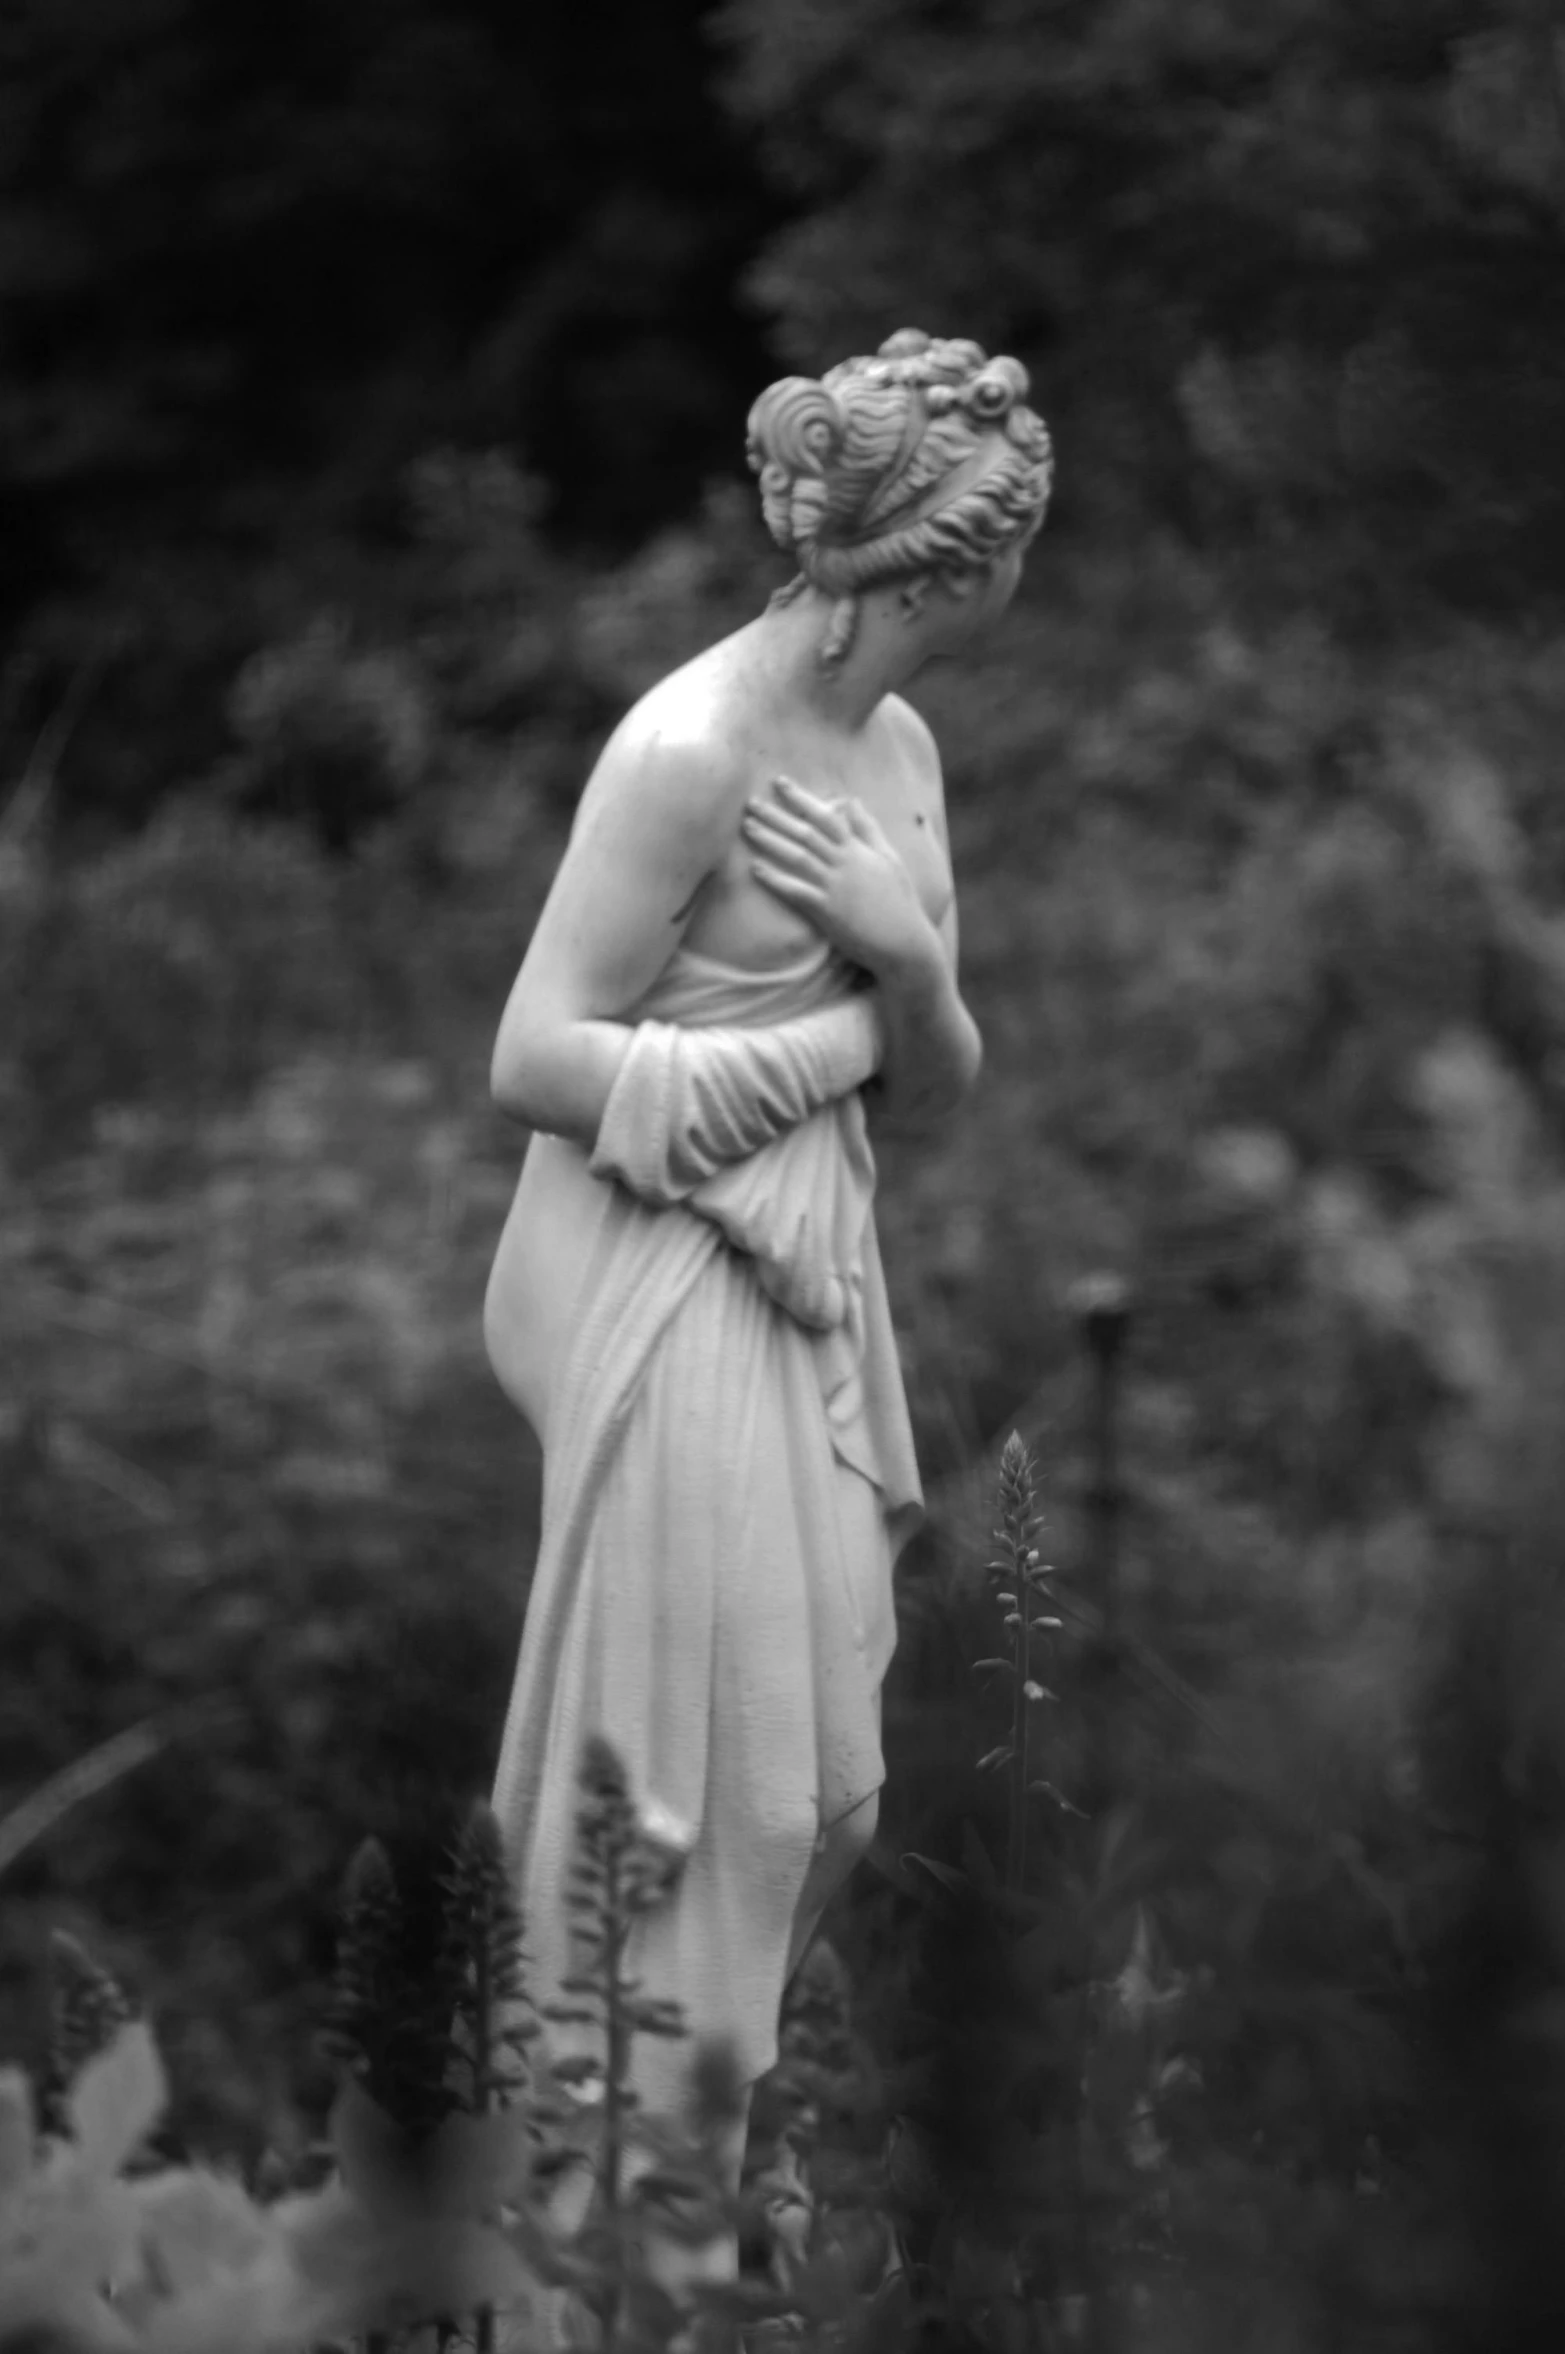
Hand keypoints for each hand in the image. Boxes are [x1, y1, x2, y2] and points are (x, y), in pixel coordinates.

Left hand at [742, 775, 934, 977]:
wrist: (904, 941)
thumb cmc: (899, 901)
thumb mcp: (889, 858)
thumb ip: (869, 829)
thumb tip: (854, 801)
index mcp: (858, 849)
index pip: (826, 815)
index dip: (801, 798)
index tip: (779, 783)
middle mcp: (844, 863)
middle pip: (805, 832)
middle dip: (776, 815)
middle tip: (750, 802)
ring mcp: (835, 886)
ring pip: (797, 856)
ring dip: (770, 840)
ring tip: (747, 827)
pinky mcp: (828, 911)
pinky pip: (796, 891)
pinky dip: (775, 879)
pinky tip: (755, 869)